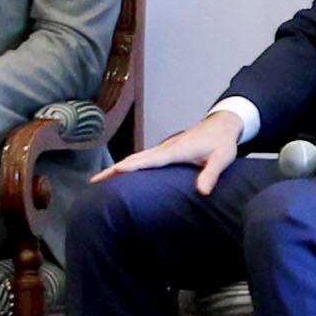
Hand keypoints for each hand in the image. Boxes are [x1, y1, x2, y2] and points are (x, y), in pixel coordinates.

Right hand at [109, 113, 244, 193]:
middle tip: (93, 181)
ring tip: (99, 180)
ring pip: (136, 158)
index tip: (114, 171)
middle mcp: (165, 148)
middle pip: (134, 159)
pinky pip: (142, 159)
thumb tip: (202, 192)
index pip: (149, 160)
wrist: (223, 123)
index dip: (131, 166)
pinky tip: (121, 173)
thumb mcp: (222, 158)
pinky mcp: (164, 151)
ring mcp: (163, 148)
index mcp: (176, 151)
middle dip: (113, 169)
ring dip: (117, 168)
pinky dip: (128, 165)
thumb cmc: (222, 141)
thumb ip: (211, 174)